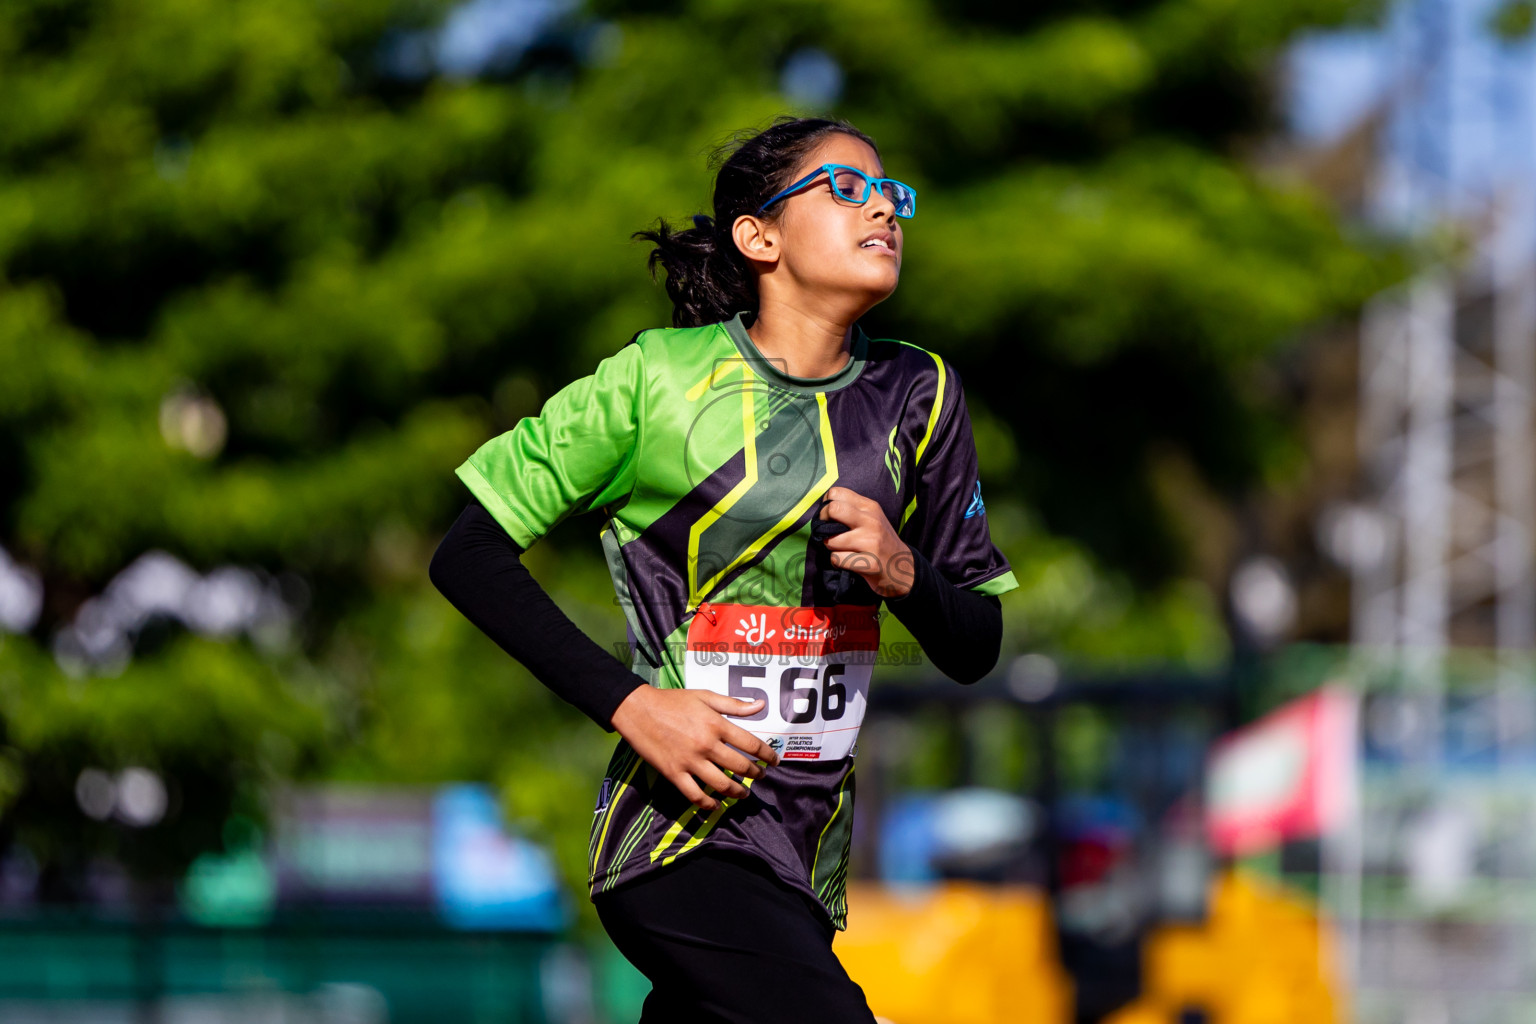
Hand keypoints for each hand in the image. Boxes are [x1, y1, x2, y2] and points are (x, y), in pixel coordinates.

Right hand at [609, 685, 781, 812]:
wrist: (638, 710)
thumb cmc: (672, 701)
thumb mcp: (704, 697)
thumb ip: (733, 704)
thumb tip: (761, 706)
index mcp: (716, 724)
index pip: (751, 744)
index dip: (767, 755)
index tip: (774, 761)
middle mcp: (706, 745)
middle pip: (740, 766)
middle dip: (755, 774)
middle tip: (760, 776)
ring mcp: (690, 762)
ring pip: (722, 784)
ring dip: (738, 792)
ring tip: (744, 793)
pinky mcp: (674, 774)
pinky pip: (695, 795)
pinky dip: (708, 804)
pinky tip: (716, 804)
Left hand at [816, 485, 914, 597]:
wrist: (904, 567)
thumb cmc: (881, 541)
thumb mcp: (872, 518)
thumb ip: (852, 510)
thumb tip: (823, 509)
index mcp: (870, 507)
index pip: (837, 493)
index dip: (826, 505)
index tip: (829, 517)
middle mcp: (871, 521)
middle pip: (833, 509)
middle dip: (822, 523)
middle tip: (827, 532)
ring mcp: (871, 542)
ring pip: (831, 540)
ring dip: (831, 547)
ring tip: (841, 550)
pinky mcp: (869, 562)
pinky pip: (837, 559)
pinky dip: (837, 562)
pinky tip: (847, 562)